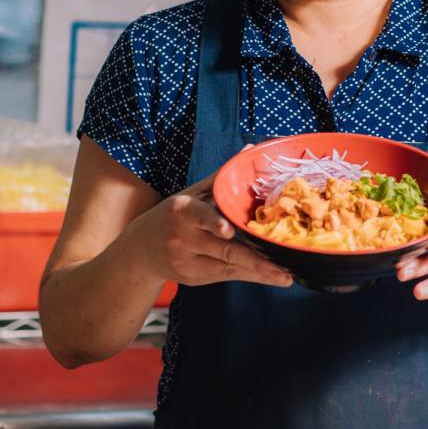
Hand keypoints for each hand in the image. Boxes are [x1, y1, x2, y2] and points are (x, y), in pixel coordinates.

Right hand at [144, 172, 292, 289]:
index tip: (228, 230)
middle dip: (254, 261)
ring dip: (259, 273)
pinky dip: (250, 276)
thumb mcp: (192, 194)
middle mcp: (182, 238)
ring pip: (228, 268)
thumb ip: (222, 178)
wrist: (142, 248)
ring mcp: (186, 262)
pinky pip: (225, 277)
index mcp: (182, 211)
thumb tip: (252, 150)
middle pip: (222, 249)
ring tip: (285, 277)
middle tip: (282, 269)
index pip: (199, 215)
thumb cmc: (175, 215)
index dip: (213, 223)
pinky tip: (272, 277)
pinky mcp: (193, 278)